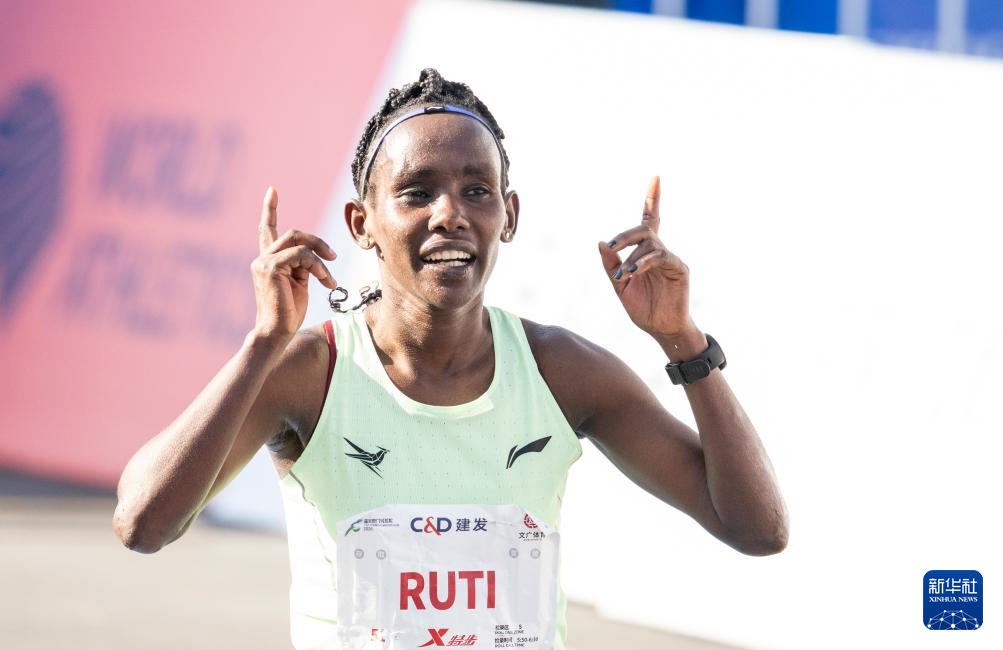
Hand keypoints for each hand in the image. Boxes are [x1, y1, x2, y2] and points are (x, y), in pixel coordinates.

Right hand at [250, 187, 337, 342]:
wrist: (276, 333)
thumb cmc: (289, 312)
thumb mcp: (300, 283)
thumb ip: (303, 265)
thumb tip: (318, 255)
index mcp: (268, 260)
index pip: (267, 229)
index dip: (270, 209)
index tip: (272, 190)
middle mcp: (262, 258)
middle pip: (294, 234)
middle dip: (317, 242)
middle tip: (333, 257)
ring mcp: (263, 262)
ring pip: (299, 243)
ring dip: (320, 256)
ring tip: (328, 277)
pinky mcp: (269, 268)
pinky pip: (301, 255)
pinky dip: (317, 266)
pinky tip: (324, 281)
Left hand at [598, 176, 697, 340]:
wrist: (662, 330)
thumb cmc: (644, 308)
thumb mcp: (620, 286)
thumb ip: (611, 265)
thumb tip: (601, 243)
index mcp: (645, 254)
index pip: (650, 220)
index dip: (652, 199)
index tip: (656, 177)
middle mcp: (659, 251)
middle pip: (644, 229)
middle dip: (625, 235)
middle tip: (611, 246)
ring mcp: (670, 259)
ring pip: (650, 243)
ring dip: (632, 257)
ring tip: (624, 275)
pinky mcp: (679, 269)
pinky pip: (661, 257)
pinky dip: (644, 262)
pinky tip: (633, 272)